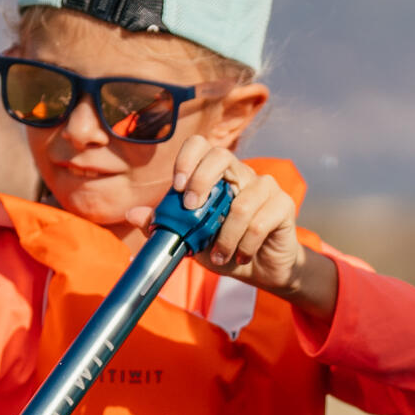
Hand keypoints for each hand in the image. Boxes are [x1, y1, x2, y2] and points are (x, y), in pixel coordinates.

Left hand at [164, 137, 316, 300]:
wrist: (259, 269)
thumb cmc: (223, 248)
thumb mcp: (188, 240)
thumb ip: (164, 225)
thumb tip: (131, 214)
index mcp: (216, 175)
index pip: (201, 145)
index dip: (187, 159)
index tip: (177, 188)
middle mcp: (241, 174)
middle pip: (221, 155)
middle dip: (202, 181)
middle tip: (192, 209)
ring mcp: (264, 187)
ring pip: (240, 203)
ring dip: (225, 237)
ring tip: (219, 256)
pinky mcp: (283, 205)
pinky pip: (259, 223)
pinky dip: (244, 246)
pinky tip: (240, 256)